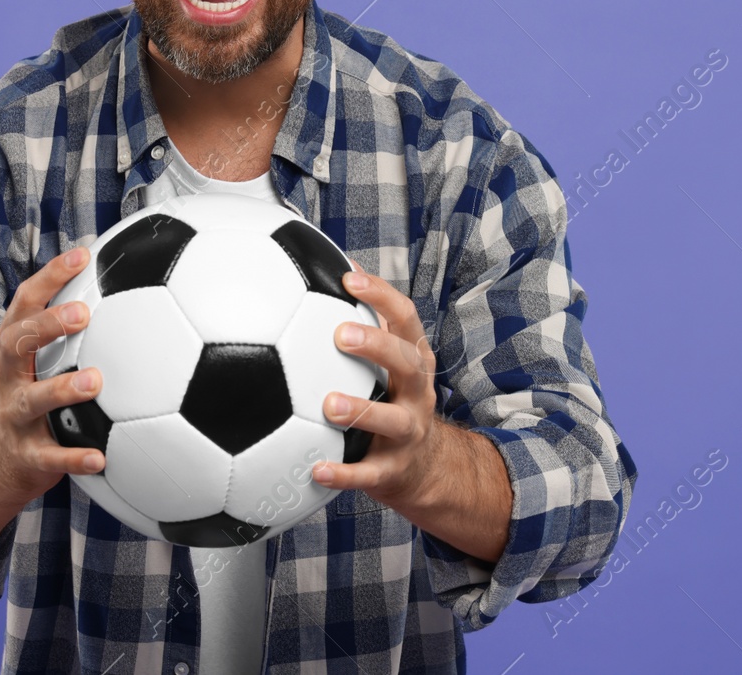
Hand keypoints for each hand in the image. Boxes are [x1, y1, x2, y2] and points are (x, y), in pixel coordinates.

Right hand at [0, 246, 103, 567]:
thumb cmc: (29, 395)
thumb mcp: (36, 360)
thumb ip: (65, 327)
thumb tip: (119, 279)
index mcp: (12, 348)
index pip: (25, 303)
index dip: (51, 277)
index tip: (83, 255)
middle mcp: (6, 378)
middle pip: (16, 344)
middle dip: (46, 326)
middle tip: (82, 313)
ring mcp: (13, 416)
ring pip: (33, 400)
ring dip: (62, 389)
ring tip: (96, 381)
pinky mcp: (26, 456)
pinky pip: (50, 458)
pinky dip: (74, 458)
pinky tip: (102, 458)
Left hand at [310, 259, 444, 509]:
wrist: (425, 469)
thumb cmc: (391, 401)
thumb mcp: (386, 363)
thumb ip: (362, 324)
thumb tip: (324, 267)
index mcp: (412, 360)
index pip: (405, 319)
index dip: (381, 296)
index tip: (349, 278)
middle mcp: (417, 393)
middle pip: (408, 363)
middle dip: (377, 346)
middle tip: (340, 335)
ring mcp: (408, 433)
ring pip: (393, 421)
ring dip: (362, 411)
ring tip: (328, 405)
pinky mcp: (393, 471)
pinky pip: (369, 475)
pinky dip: (344, 474)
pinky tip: (315, 470)